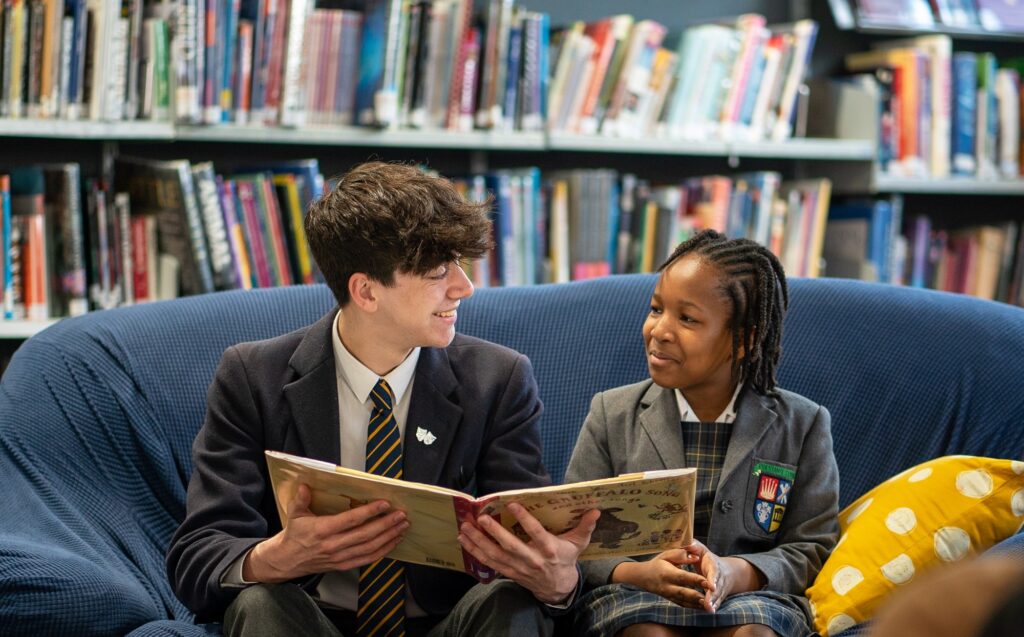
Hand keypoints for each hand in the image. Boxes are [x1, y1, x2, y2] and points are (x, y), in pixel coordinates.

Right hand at [243, 484, 408, 581]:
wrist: (287, 560)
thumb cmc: (294, 535)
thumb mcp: (295, 514)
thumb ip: (301, 499)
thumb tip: (305, 485)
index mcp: (322, 530)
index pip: (350, 520)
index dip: (369, 512)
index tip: (384, 504)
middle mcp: (333, 545)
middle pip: (365, 535)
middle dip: (386, 524)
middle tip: (401, 514)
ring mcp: (340, 557)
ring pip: (369, 548)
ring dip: (389, 536)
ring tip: (402, 526)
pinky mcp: (344, 565)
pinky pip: (367, 559)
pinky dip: (383, 551)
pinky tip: (393, 541)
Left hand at [458, 503, 599, 604]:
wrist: (558, 587)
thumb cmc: (566, 559)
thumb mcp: (578, 543)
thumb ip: (585, 526)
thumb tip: (596, 509)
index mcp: (549, 550)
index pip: (535, 533)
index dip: (524, 519)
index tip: (511, 504)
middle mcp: (532, 560)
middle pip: (511, 547)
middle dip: (494, 533)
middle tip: (481, 518)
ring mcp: (518, 568)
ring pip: (495, 555)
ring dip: (478, 542)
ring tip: (465, 528)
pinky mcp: (509, 573)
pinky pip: (489, 563)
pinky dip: (475, 552)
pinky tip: (464, 540)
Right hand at [609, 549, 705, 608]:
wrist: (642, 576)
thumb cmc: (657, 563)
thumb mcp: (666, 555)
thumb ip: (681, 555)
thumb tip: (696, 557)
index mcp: (667, 573)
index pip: (684, 577)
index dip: (697, 580)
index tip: (709, 582)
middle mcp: (667, 586)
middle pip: (685, 593)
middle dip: (699, 596)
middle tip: (711, 599)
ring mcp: (668, 595)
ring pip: (684, 601)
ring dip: (697, 605)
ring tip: (710, 606)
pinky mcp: (670, 599)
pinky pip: (683, 605)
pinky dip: (693, 607)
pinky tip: (703, 608)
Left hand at [683, 540, 761, 612]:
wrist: (725, 570)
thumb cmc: (707, 558)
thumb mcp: (701, 549)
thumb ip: (693, 546)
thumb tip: (687, 542)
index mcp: (713, 564)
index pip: (714, 572)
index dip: (713, 579)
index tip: (711, 586)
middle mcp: (719, 577)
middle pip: (717, 586)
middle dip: (712, 595)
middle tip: (707, 603)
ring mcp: (720, 587)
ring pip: (717, 595)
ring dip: (713, 602)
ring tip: (708, 609)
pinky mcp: (719, 594)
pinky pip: (717, 601)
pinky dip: (714, 606)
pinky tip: (710, 611)